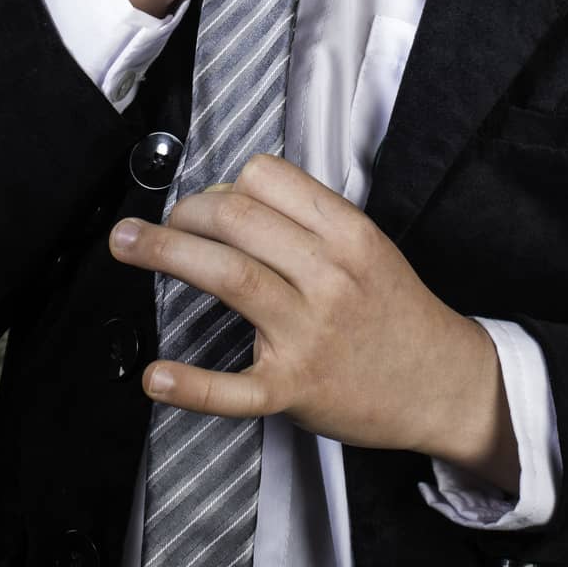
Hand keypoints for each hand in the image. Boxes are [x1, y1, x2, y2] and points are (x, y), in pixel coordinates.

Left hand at [108, 153, 490, 457]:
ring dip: (166, 254)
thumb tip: (230, 197)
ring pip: (229, 277)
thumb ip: (309, 219)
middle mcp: (329, 276)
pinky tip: (156, 375)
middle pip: (238, 219)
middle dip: (184, 212)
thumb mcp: (368, 245)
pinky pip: (236, 387)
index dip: (224, 184)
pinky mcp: (295, 388)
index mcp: (348, 233)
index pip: (269, 178)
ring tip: (126, 244)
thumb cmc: (395, 309)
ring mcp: (310, 333)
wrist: (441, 382)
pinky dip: (191, 384)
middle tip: (157, 224)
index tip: (207, 202)